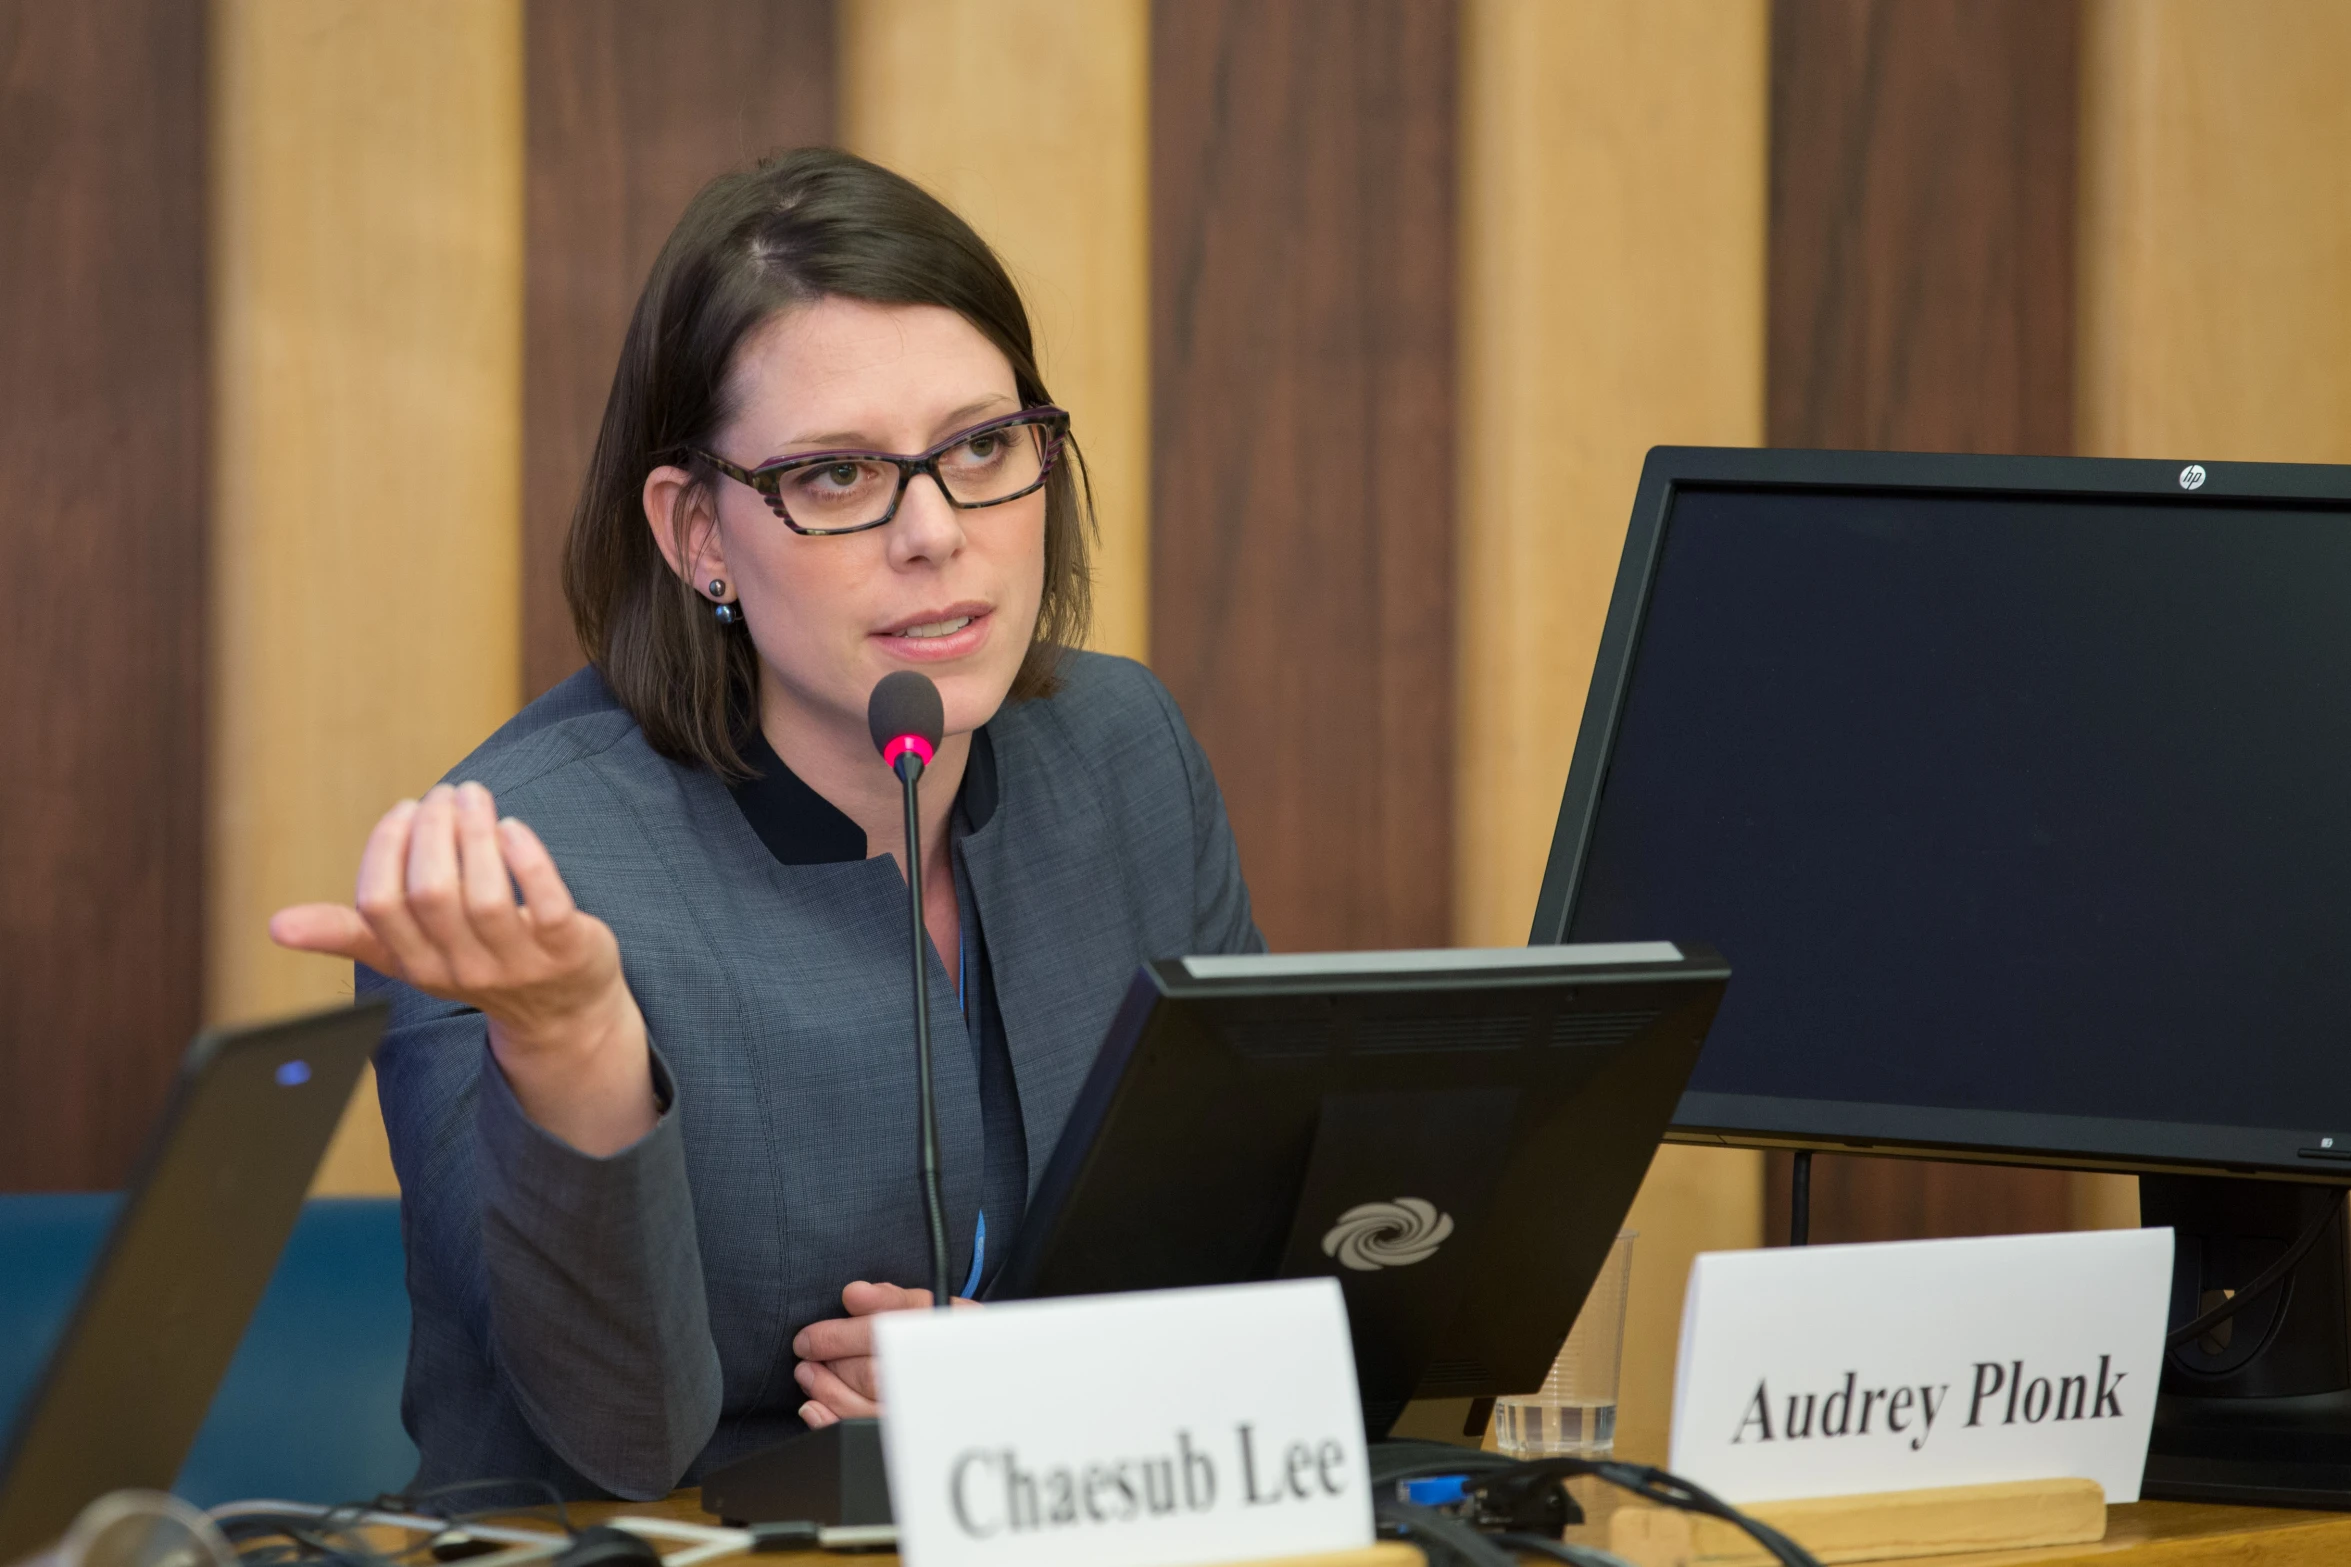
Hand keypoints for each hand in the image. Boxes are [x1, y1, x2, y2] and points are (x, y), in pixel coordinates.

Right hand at [269, 781, 656, 1153]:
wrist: (562, 1016)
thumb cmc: (476, 964)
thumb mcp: (412, 958)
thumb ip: (354, 933)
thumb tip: (276, 926)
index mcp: (414, 965)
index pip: (381, 904)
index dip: (387, 848)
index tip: (407, 811)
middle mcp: (460, 969)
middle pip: (431, 892)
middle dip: (434, 830)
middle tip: (446, 793)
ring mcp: (515, 963)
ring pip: (484, 895)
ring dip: (476, 832)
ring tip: (475, 796)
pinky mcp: (565, 949)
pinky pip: (544, 901)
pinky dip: (527, 858)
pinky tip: (513, 826)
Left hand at [790, 1280, 976, 1426]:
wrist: (984, 1375)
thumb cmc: (952, 1337)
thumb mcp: (934, 1308)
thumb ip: (895, 1299)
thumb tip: (855, 1295)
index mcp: (939, 1338)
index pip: (882, 1335)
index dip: (840, 1337)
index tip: (811, 1336)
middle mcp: (931, 1376)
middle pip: (869, 1373)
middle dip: (829, 1361)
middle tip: (806, 1349)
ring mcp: (918, 1409)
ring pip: (861, 1405)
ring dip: (825, 1388)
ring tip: (809, 1374)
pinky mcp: (905, 1433)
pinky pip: (860, 1432)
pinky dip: (830, 1421)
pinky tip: (816, 1407)